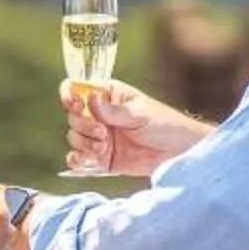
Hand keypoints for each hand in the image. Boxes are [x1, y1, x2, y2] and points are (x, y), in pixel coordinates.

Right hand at [60, 78, 209, 178]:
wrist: (179, 153)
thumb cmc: (165, 124)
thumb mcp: (140, 114)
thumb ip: (114, 110)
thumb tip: (90, 98)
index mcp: (108, 96)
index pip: (79, 89)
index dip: (69, 94)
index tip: (74, 104)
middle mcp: (100, 115)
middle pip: (73, 117)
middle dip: (83, 126)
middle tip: (103, 132)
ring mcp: (100, 137)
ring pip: (75, 138)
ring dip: (84, 143)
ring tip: (104, 147)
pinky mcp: (102, 159)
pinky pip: (80, 159)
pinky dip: (79, 160)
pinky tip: (89, 160)